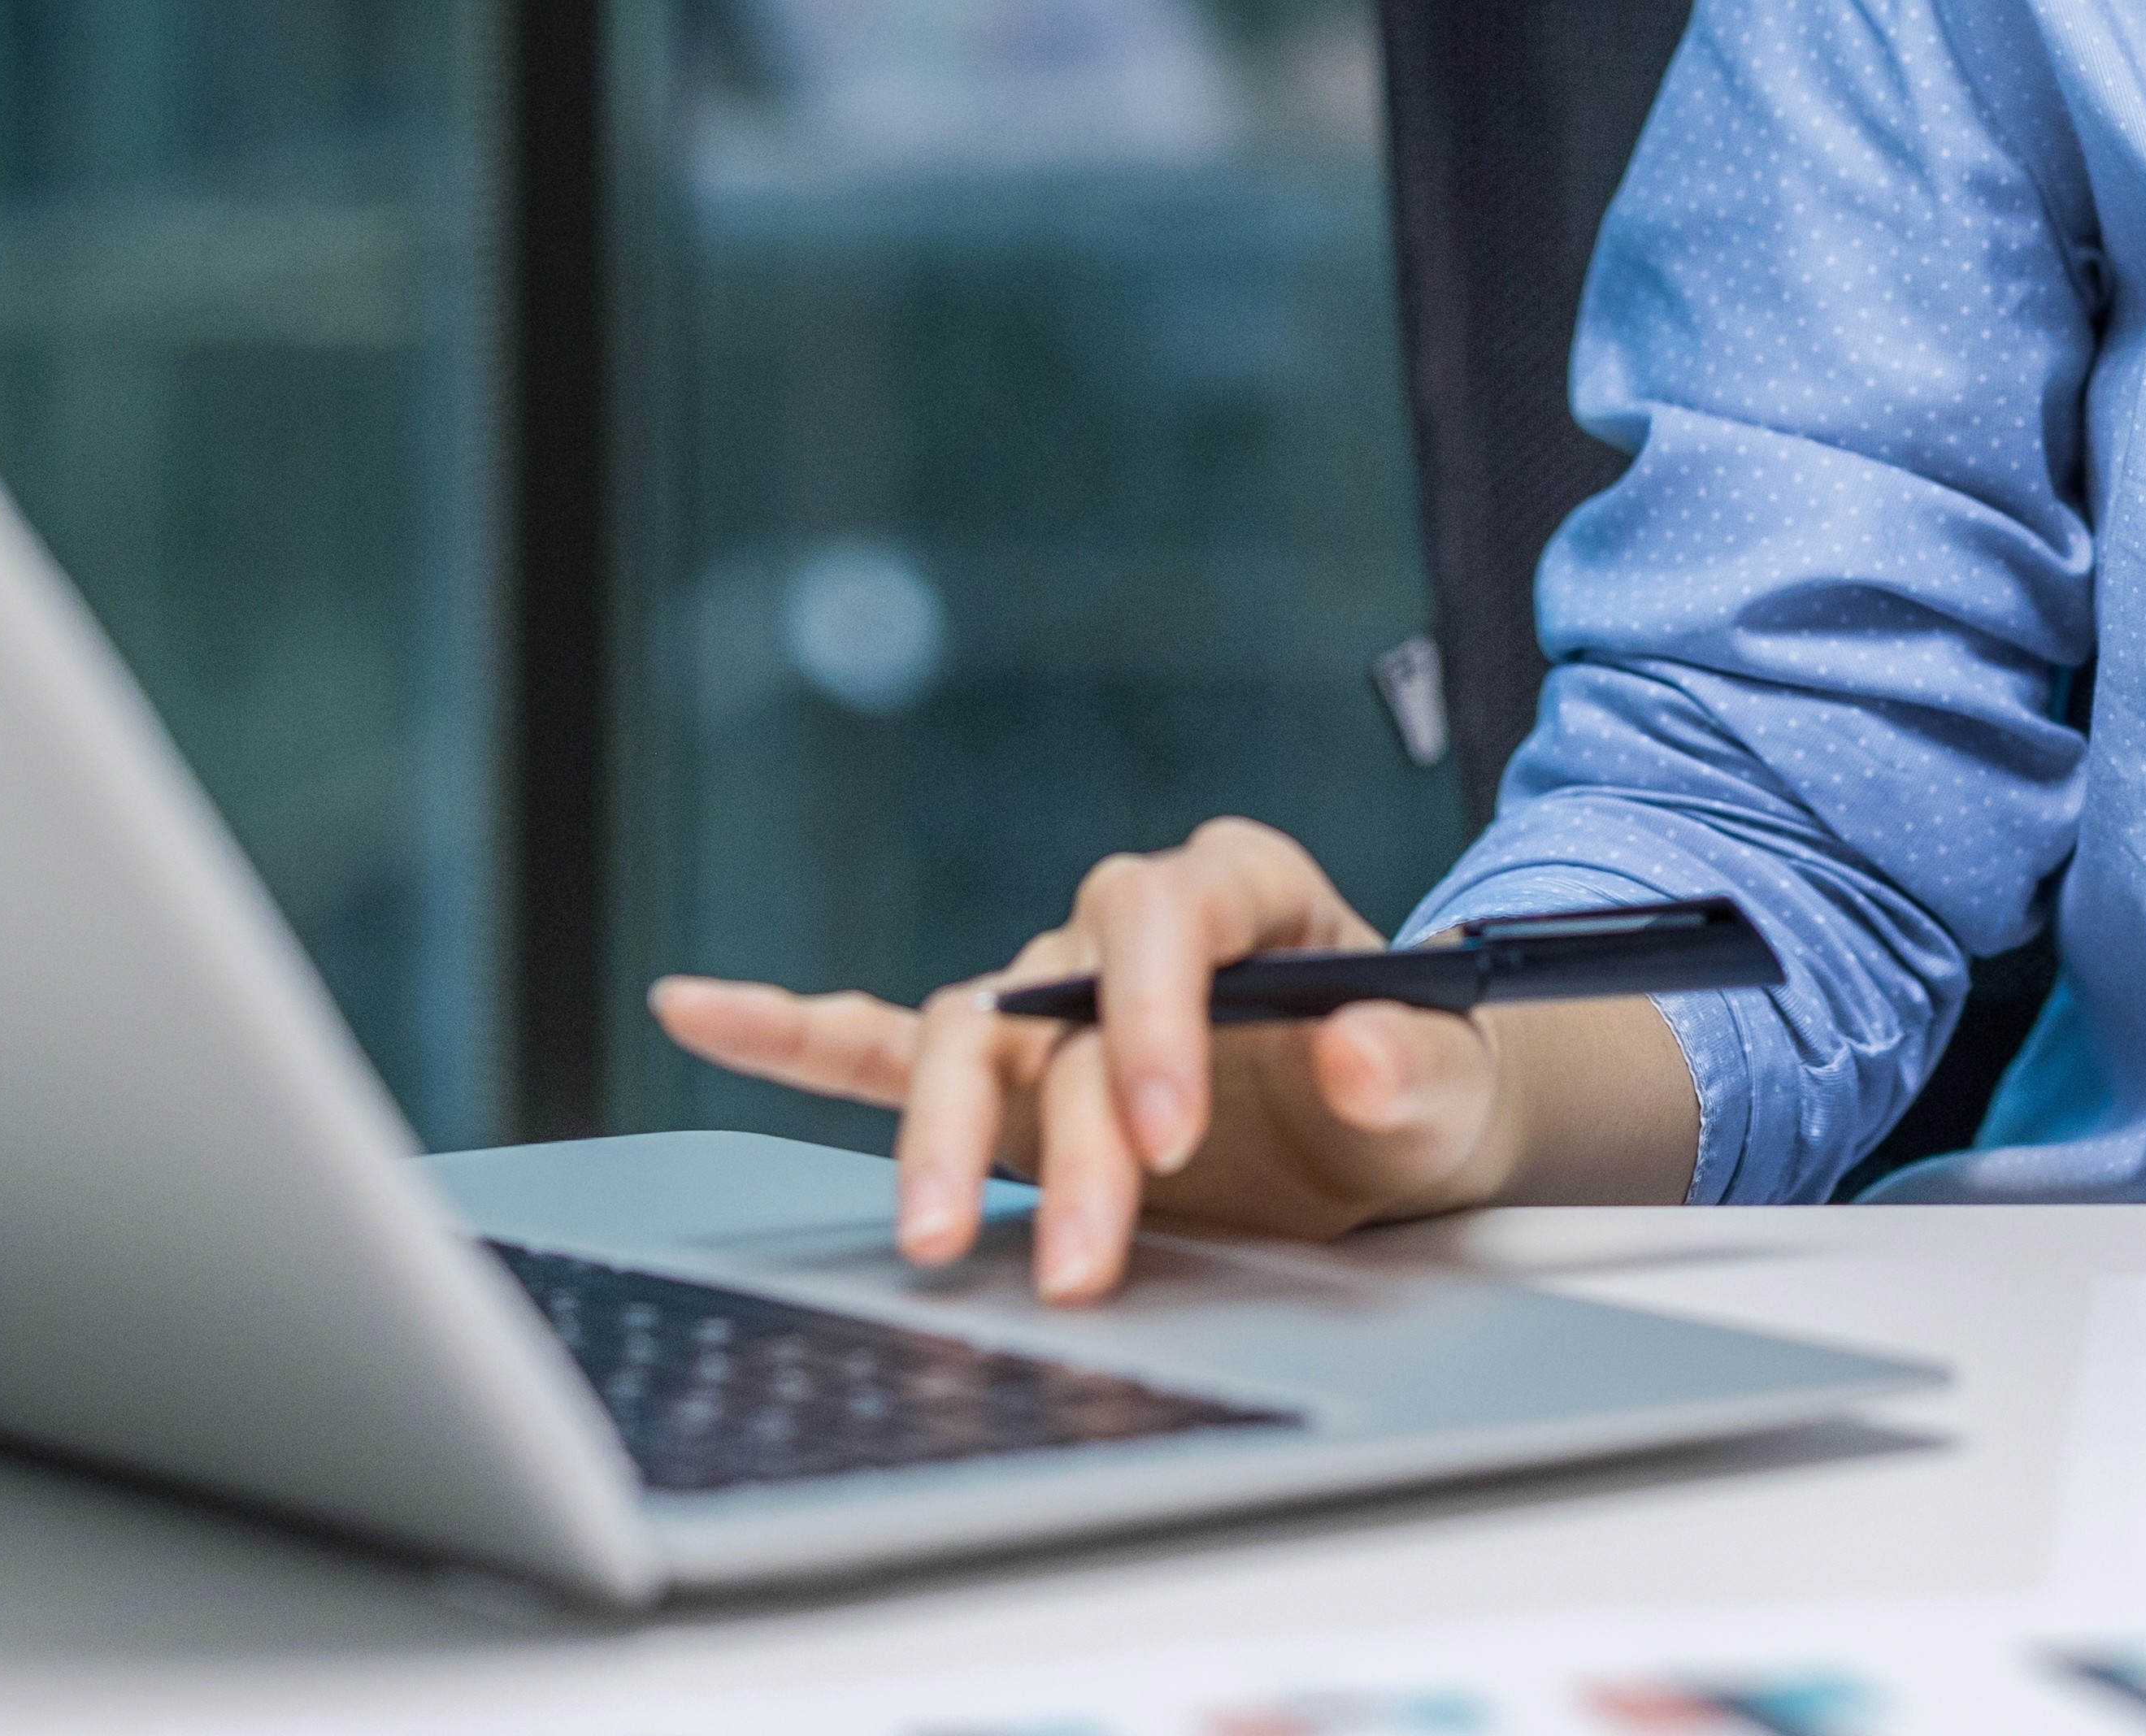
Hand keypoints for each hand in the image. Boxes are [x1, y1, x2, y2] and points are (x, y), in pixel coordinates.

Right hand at [646, 818, 1525, 1300]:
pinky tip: (697, 1008)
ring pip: (966, 1040)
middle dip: (1063, 1132)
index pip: (1171, 916)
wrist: (1384, 1116)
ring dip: (945, 1143)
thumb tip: (1363, 1048)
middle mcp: (1124, 929)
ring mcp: (1050, 995)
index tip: (1168, 1132)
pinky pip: (873, 1038)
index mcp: (1237, 889)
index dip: (1158, 1015)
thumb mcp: (1449, 1079)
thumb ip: (1414, 1063)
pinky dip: (790, 1030)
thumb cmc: (1414, 1079)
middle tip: (1086, 1256)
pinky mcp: (1005, 1069)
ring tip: (941, 1245)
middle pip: (1056, 998)